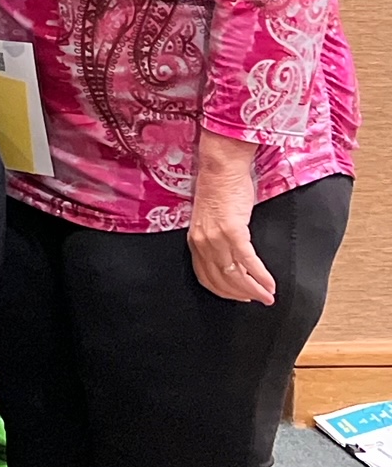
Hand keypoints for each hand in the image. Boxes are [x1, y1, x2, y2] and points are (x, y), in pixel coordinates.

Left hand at [189, 132, 275, 304]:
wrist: (221, 167)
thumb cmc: (219, 189)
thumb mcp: (210, 219)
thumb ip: (216, 239)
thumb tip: (232, 258)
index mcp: (195, 239)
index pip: (205, 276)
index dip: (223, 291)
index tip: (238, 298)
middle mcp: (202, 241)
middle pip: (221, 280)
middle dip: (241, 295)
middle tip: (258, 300)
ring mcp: (216, 237)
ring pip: (234, 275)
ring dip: (254, 290)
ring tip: (268, 297)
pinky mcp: (232, 230)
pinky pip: (248, 261)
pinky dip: (261, 276)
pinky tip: (270, 284)